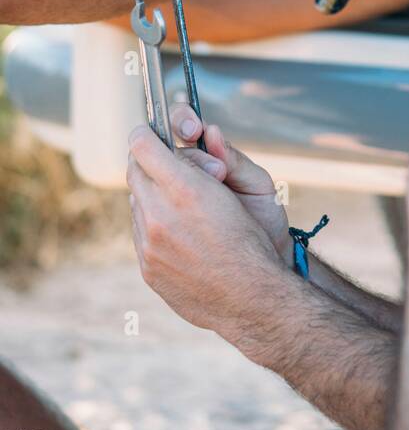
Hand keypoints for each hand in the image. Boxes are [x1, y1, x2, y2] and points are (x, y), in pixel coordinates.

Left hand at [127, 124, 283, 340]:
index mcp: (184, 189)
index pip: (143, 146)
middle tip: (164, 162)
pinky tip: (178, 232)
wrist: (250, 297)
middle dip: (148, 163)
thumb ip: (214, 158)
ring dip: (151, 197)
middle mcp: (159, 215)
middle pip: (135, 174)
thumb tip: (198, 136)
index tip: (148, 132)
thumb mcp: (244, 187)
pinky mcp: (147, 268)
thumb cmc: (253, 238)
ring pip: (136, 204)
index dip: (146, 135)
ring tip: (178, 203)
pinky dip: (153, 226)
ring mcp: (149, 244)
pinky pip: (140, 235)